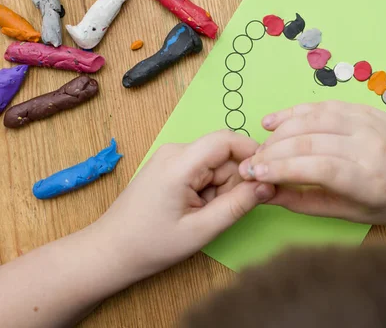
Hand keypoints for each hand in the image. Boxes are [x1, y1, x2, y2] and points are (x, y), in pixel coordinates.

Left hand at [93, 130, 274, 279]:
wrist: (110, 251)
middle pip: (223, 155)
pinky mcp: (170, 165)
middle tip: (219, 212)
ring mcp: (171, 157)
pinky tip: (195, 209)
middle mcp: (175, 151)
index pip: (227, 140)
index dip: (252, 154)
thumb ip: (238, 205)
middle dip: (233, 182)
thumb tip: (268, 185)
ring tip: (201, 214)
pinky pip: (203, 169)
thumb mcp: (201, 230)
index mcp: (180, 163)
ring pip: (216, 164)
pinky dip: (208, 189)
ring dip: (219, 188)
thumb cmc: (150, 244)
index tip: (265, 178)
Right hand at [239, 101, 385, 224]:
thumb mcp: (352, 213)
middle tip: (249, 164)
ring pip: (312, 119)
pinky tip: (274, 121)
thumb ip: (306, 202)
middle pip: (310, 141)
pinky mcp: (363, 108)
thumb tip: (265, 194)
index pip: (318, 169)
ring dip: (279, 131)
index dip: (281, 169)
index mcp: (371, 180)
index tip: (253, 174)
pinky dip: (294, 112)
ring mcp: (367, 122)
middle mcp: (369, 146)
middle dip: (272, 151)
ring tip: (259, 147)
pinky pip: (322, 105)